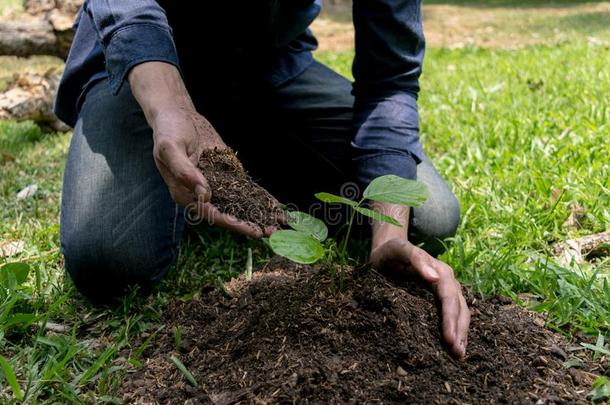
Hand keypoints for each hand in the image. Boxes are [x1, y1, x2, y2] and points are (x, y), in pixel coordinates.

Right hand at [128, 62, 267, 237]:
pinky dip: (260, 198)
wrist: (177, 114)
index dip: (233, 223)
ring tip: (280, 223)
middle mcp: (202, 194)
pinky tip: (276, 206)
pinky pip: (245, 189)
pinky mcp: (227, 175)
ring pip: (240, 204)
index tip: (252, 231)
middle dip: (251, 224)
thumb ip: (184, 171)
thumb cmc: (169, 131)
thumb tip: (204, 194)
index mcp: (185, 194)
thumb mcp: (170, 148)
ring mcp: (216, 185)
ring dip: (259, 214)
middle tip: (272, 232)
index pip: (212, 214)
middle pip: (229, 214)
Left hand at [370, 238, 469, 358]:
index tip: (449, 339)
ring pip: (459, 314)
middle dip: (459, 331)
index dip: (451, 319)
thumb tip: (435, 278)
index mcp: (441, 271)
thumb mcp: (399, 249)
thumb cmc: (391, 251)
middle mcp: (446, 282)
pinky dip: (454, 331)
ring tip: (459, 355)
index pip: (450, 298)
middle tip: (457, 354)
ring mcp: (443, 292)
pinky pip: (450, 316)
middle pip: (459, 309)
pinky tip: (453, 347)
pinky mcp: (435, 300)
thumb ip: (416, 259)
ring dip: (461, 334)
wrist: (385, 252)